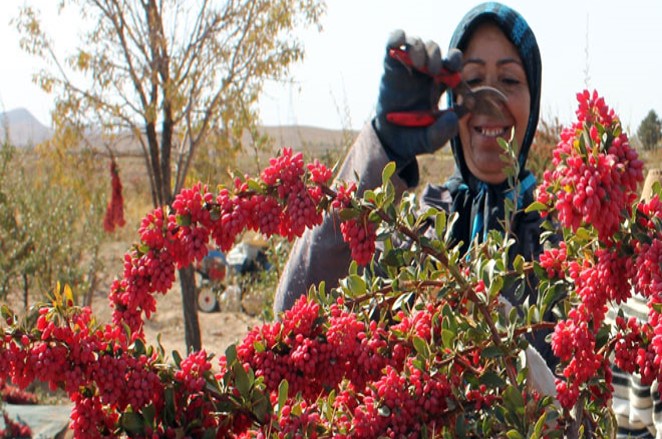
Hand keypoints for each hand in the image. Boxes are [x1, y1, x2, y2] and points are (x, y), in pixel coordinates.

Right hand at [373, 30, 461, 167]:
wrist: (389, 141)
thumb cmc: (413, 136)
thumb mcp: (431, 140)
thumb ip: (444, 132)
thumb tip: (452, 116)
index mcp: (439, 83)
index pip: (452, 64)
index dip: (457, 67)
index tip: (457, 80)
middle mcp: (424, 72)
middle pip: (435, 49)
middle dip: (438, 55)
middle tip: (436, 70)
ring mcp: (406, 67)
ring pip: (418, 43)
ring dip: (421, 48)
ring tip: (419, 64)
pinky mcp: (389, 65)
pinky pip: (393, 41)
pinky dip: (397, 37)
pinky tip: (398, 42)